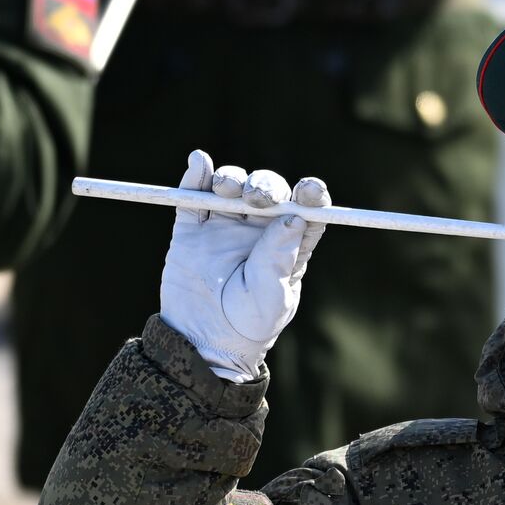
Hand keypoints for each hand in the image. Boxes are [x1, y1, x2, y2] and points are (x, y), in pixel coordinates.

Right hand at [159, 150, 330, 381]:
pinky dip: (196, 175)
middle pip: (269, 191)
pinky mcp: (193, 230)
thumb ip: (279, 258)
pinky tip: (200, 162)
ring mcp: (225, 227)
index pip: (306, 210)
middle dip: (266, 185)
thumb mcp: (271, 296)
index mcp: (289, 245)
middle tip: (257, 197)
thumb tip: (293, 217)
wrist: (203, 341)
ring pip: (232, 187)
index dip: (311, 194)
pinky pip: (193, 196)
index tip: (309, 190)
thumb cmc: (249, 325)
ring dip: (233, 178)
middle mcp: (259, 230)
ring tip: (227, 189)